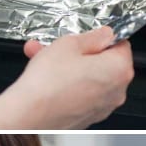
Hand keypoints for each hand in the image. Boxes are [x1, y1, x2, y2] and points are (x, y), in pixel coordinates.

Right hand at [0, 25, 133, 130]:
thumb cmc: (45, 85)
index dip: (99, 34)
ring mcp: (98, 107)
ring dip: (63, 61)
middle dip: (75, 47)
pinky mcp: (81, 116)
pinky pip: (73, 90)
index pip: (121, 43)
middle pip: (100, 60)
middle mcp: (113, 92)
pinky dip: (59, 80)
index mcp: (118, 71)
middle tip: (54, 41)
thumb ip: (92, 35)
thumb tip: (104, 33)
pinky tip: (36, 70)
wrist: (24, 116)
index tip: (86, 30)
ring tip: (37, 53)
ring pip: (83, 74)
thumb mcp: (68, 44)